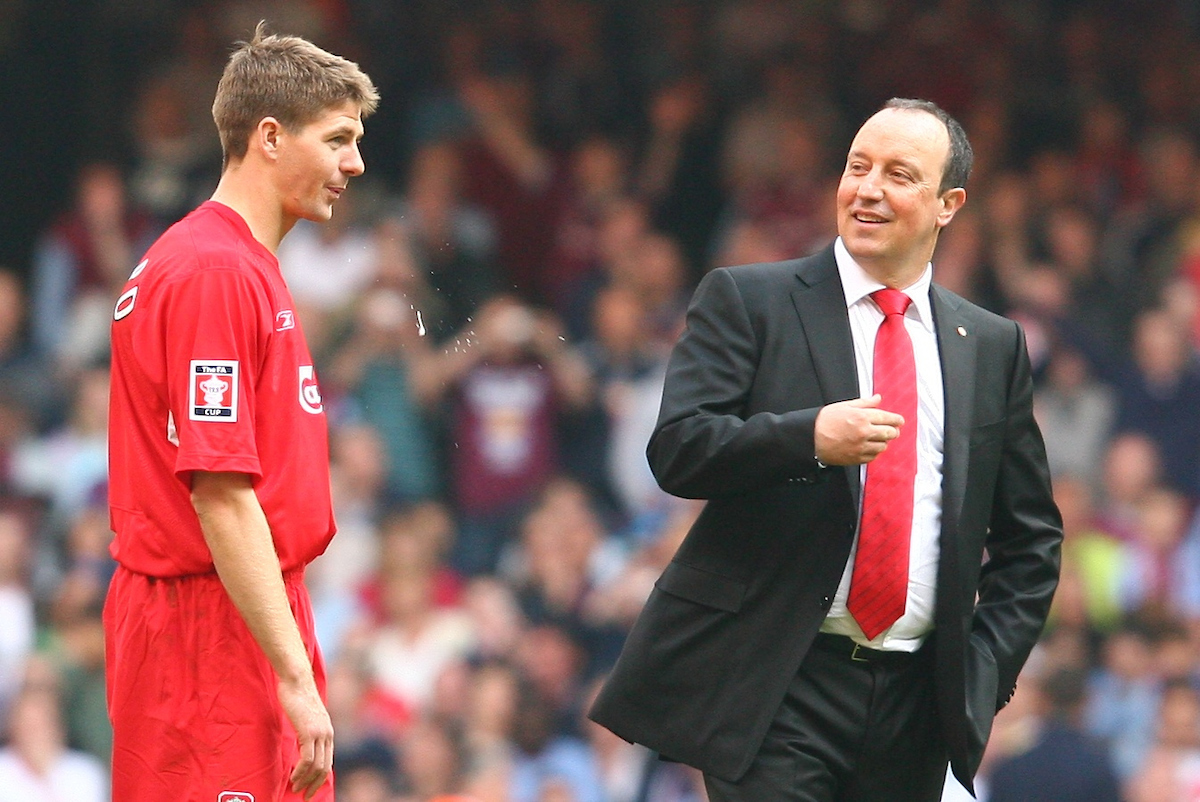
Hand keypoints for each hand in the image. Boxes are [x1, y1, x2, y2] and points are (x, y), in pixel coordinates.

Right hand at [277, 677, 333, 799]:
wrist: (296, 680)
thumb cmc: (297, 697)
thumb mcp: (306, 718)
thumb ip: (308, 731)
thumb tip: (302, 744)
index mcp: (328, 732)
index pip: (328, 761)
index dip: (319, 777)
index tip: (310, 788)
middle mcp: (327, 734)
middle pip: (325, 767)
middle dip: (315, 784)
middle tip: (305, 796)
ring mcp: (319, 733)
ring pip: (317, 766)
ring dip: (306, 781)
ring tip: (296, 789)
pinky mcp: (309, 732)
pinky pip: (307, 759)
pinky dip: (300, 772)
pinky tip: (293, 777)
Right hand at [814, 394, 904, 465]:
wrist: (811, 438)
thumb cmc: (825, 421)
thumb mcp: (844, 406)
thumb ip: (864, 403)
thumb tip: (878, 399)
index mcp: (862, 417)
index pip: (888, 418)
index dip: (897, 420)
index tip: (899, 421)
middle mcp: (864, 432)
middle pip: (890, 433)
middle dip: (893, 431)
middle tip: (892, 430)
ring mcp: (861, 447)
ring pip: (883, 446)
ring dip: (883, 442)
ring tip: (878, 438)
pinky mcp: (856, 458)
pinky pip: (873, 456)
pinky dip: (874, 451)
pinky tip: (869, 447)